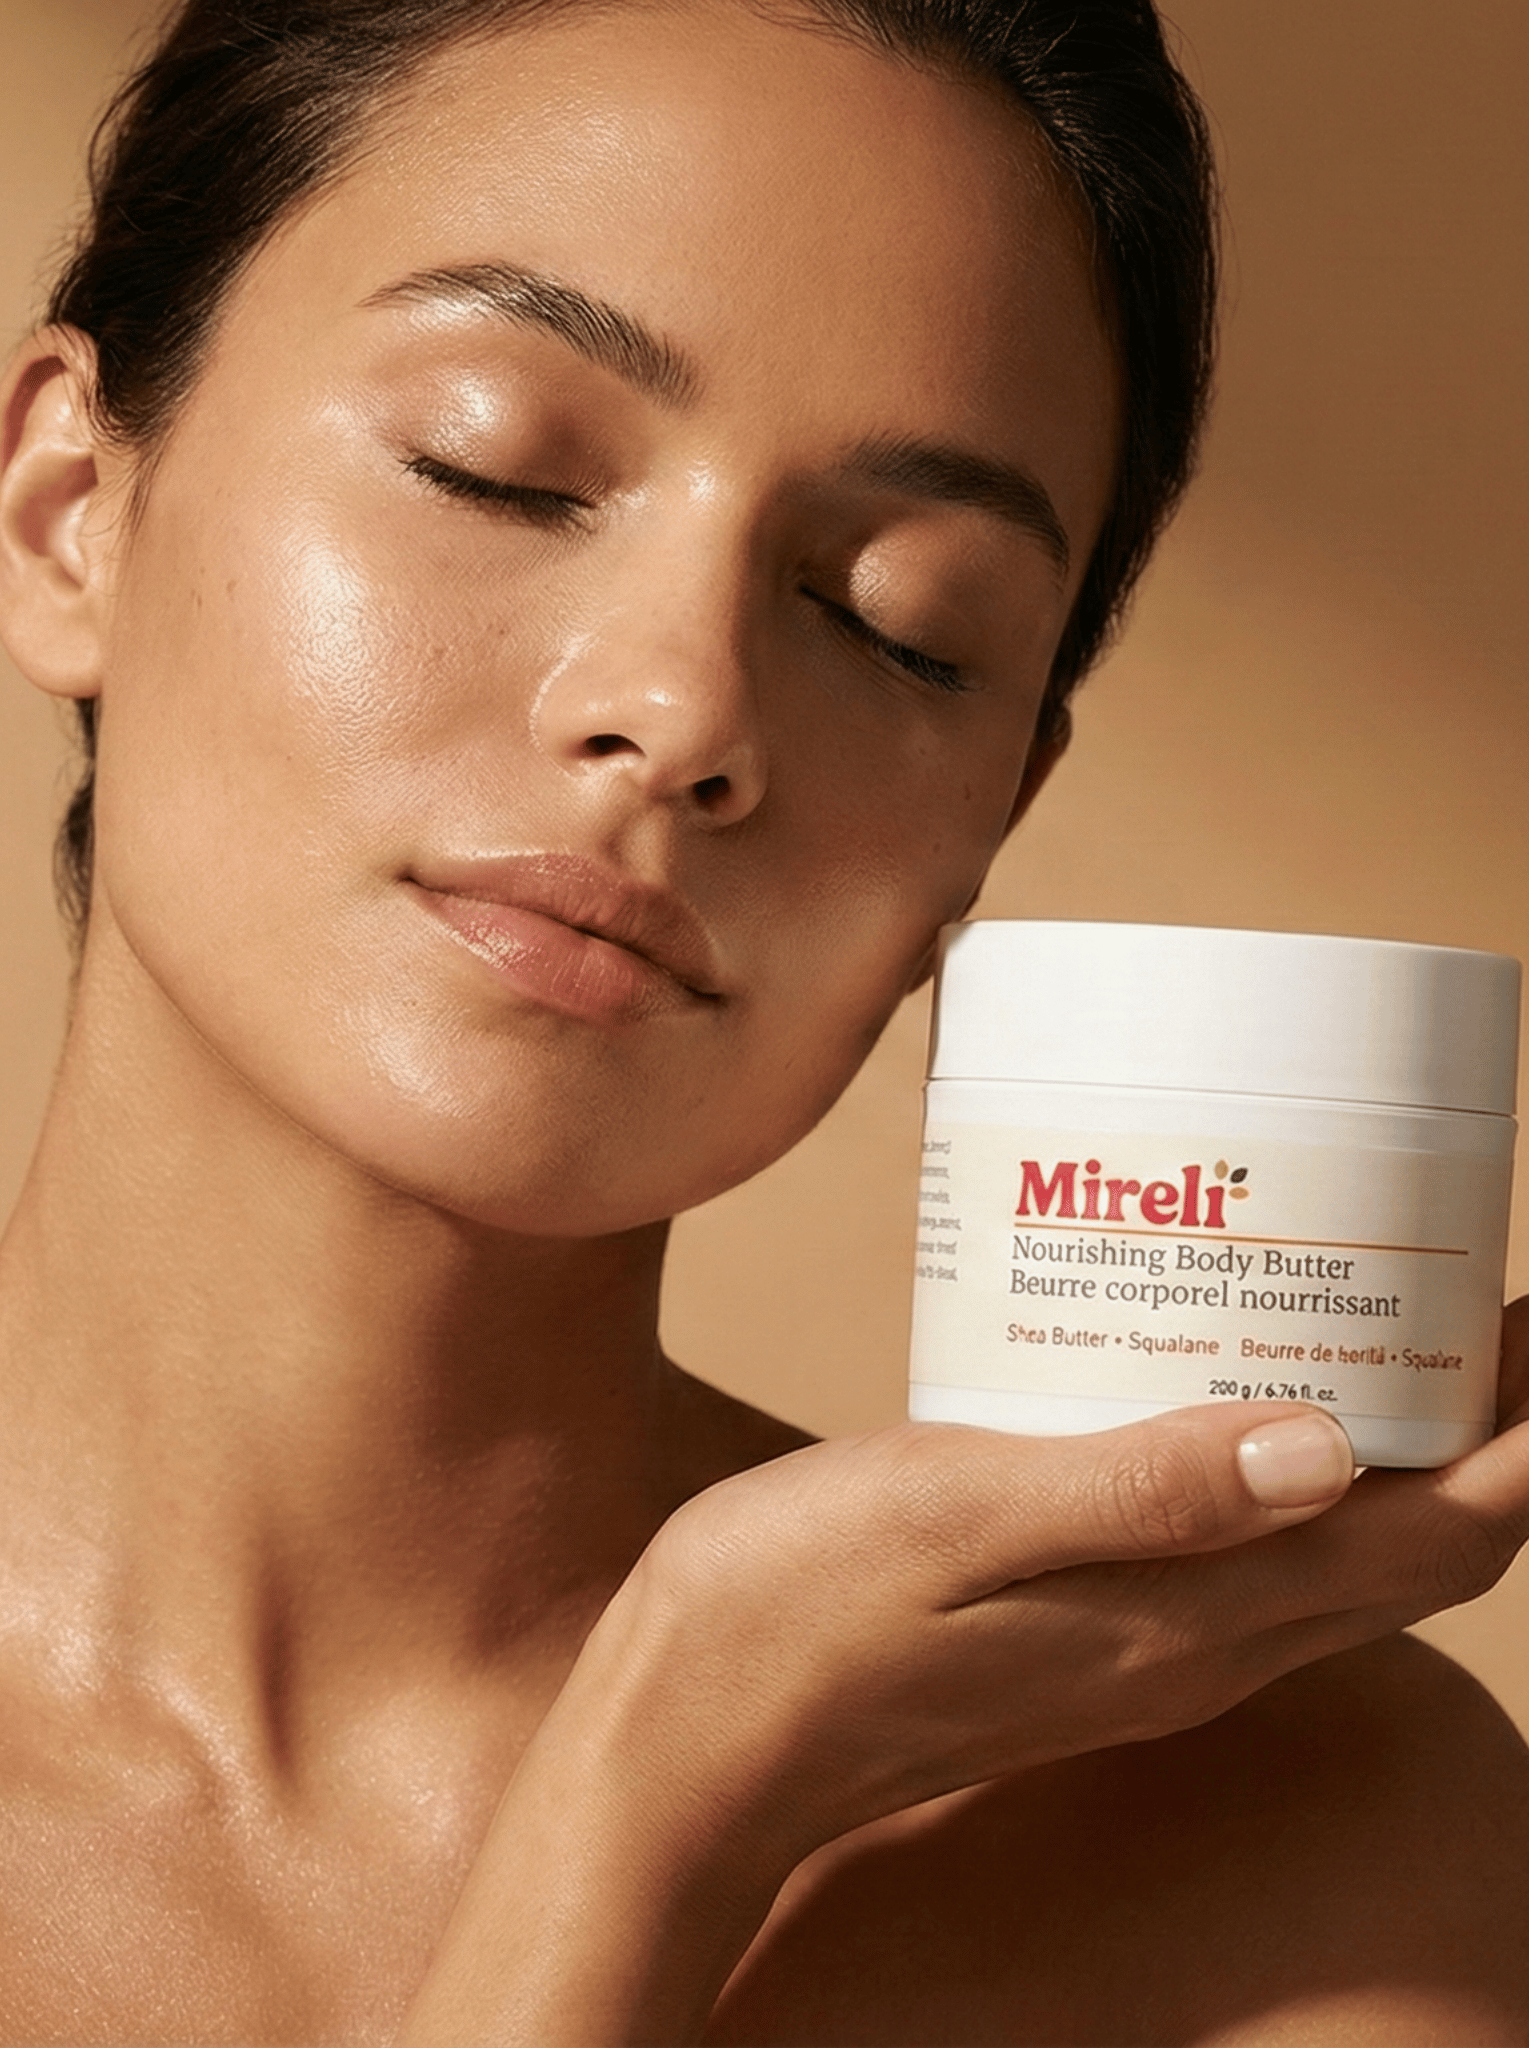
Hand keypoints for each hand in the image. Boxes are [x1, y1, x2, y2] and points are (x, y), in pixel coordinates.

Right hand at [400, 1301, 1528, 2042]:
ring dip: (1401, 1446)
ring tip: (1387, 1313)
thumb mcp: (951, 1516)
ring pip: (1338, 1552)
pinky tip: (1228, 1377)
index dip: (1525, 1437)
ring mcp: (1146, 1648)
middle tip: (1484, 1287)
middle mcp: (1195, 1647)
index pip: (1434, 1542)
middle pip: (1415, 1549)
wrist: (689, 1742)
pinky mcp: (1090, 1627)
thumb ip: (1136, 1490)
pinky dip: (1290, 1463)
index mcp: (1185, 1620)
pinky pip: (1244, 1545)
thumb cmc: (789, 1620)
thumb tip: (1328, 1450)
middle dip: (1487, 1429)